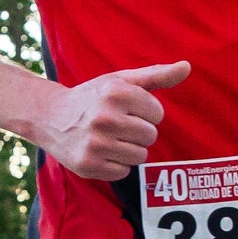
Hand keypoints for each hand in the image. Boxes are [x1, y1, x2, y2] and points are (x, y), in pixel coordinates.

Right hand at [37, 60, 186, 181]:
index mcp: (115, 93)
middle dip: (138, 131)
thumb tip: (187, 67)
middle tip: (116, 125)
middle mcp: (104, 118)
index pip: (158, 113)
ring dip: (129, 149)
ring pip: (140, 156)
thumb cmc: (93, 97)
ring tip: (109, 138)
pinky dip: (116, 164)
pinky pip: (124, 171)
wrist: (50, 117)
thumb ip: (156, 75)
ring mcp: (95, 144)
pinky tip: (101, 151)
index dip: (146, 112)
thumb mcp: (120, 81)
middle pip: (150, 136)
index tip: (126, 109)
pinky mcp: (88, 165)